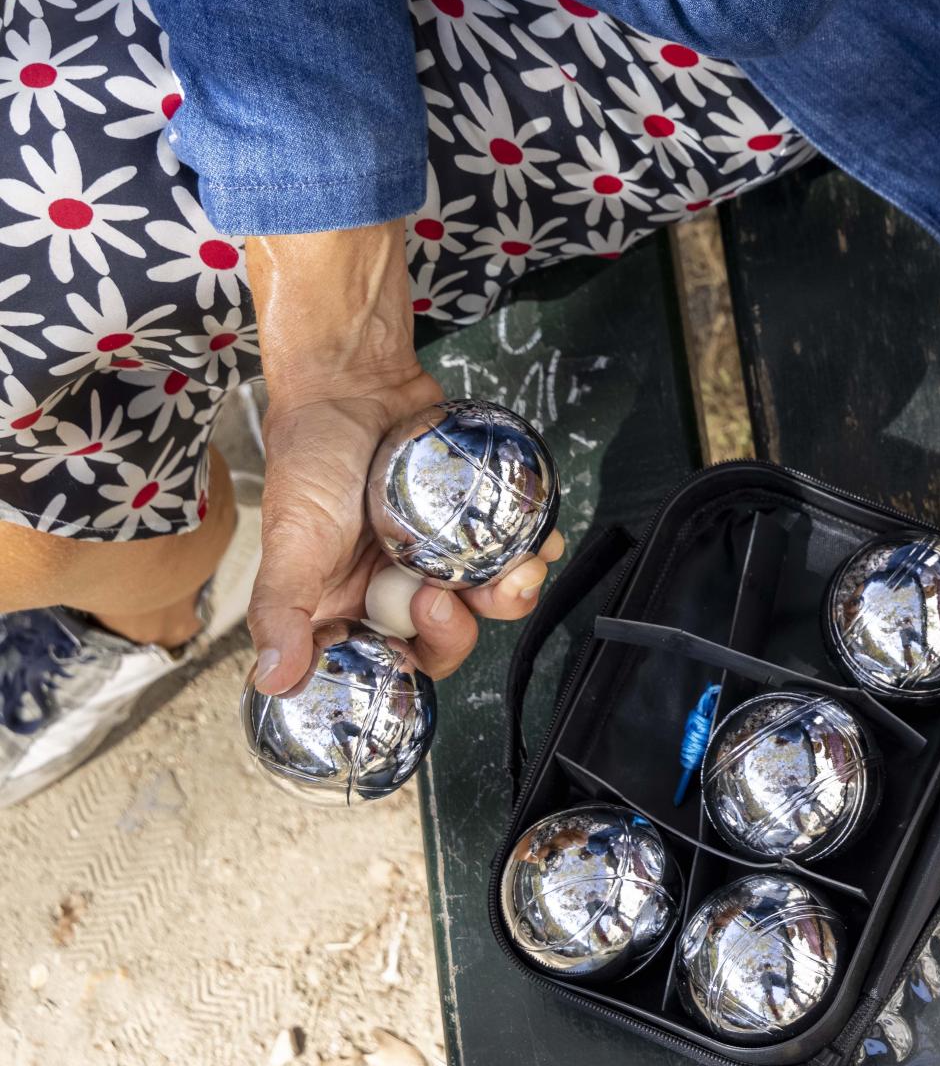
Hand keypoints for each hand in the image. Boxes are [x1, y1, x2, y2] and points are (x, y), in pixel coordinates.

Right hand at [245, 226, 561, 692]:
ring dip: (511, 589)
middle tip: (448, 592)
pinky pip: (518, 545)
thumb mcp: (288, 540)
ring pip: (490, 596)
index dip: (418, 660)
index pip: (394, 665)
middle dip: (465, 625)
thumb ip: (281, 610)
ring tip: (510, 564)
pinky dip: (536, 545)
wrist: (354, 384)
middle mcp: (399, 590)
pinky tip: (540, 536)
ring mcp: (442, 555)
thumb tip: (272, 681)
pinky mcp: (475, 519)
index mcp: (351, 610)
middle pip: (450, 636)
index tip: (423, 628)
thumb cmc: (311, 460)